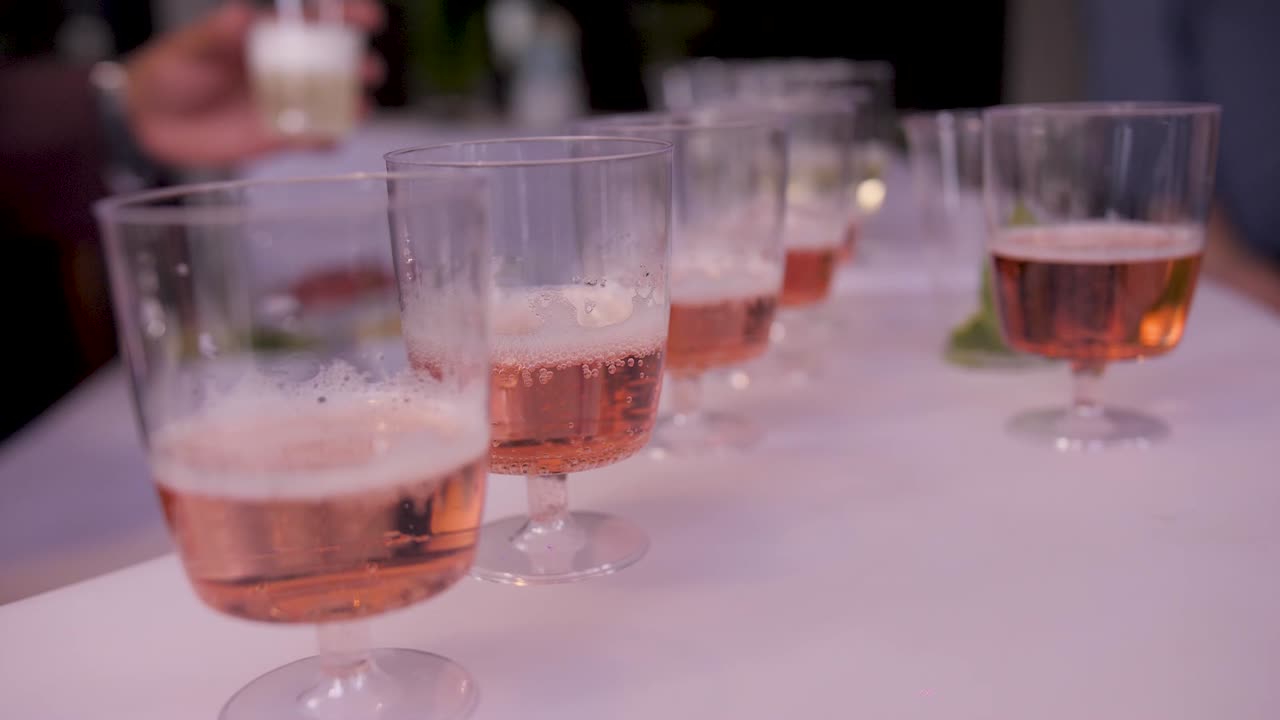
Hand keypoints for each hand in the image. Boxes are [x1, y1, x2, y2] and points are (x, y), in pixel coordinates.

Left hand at [123, 1, 384, 168]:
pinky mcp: (283, 138)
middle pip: (338, 64)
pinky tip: (331, 140)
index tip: (368, 18)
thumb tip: (241, 16)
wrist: (150, 120)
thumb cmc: (171, 72)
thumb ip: (219, 36)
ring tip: (357, 109)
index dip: (347, 15)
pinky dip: (329, 140)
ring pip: (335, 103)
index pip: (317, 21)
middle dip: (360, 66)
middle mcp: (288, 69)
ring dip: (353, 105)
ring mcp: (289, 104)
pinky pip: (317, 139)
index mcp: (272, 37)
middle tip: (367, 71)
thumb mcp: (192, 49)